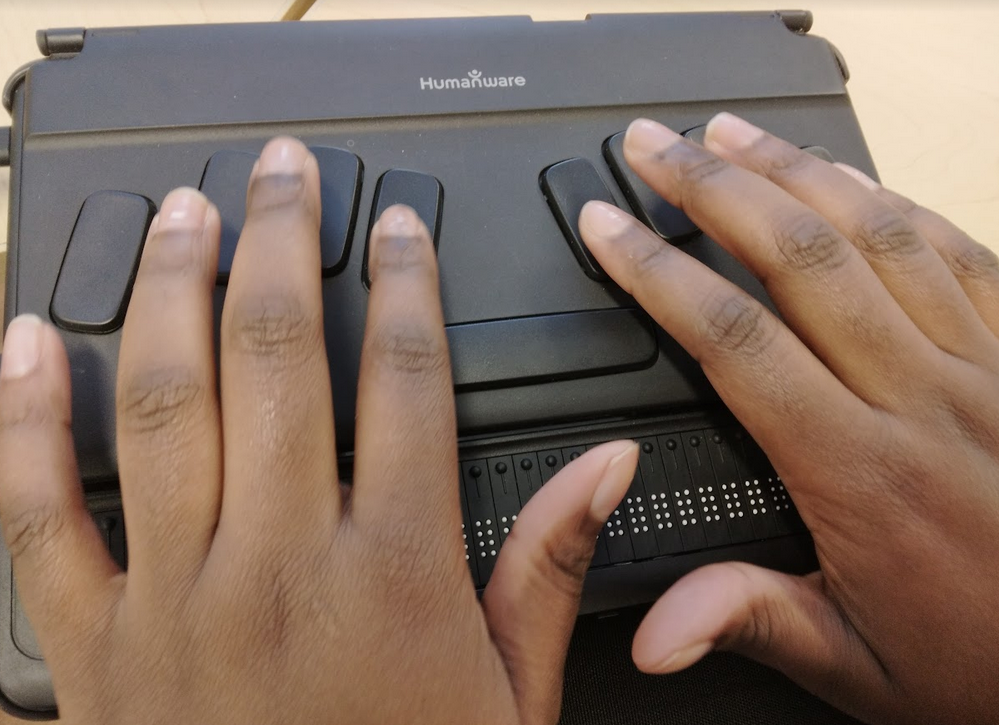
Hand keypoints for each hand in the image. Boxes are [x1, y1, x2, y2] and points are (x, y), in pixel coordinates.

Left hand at [0, 137, 639, 723]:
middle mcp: (281, 568)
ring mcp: (176, 602)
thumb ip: (548, 569)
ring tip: (182, 217)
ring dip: (173, 293)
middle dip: (284, 245)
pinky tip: (29, 346)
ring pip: (165, 406)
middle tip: (279, 173)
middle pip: (282, 359)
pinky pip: (40, 514)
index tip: (397, 229)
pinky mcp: (95, 649)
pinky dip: (26, 421)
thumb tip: (607, 468)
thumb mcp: (510, 700)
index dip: (408, 286)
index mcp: (394, 575)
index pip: (408, 382)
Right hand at [579, 114, 998, 724]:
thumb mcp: (852, 663)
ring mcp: (983, 367)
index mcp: (861, 471)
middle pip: (798, 259)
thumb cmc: (980, 662)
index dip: (658, 273)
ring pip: (877, 235)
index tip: (610, 229)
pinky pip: (959, 252)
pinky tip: (848, 177)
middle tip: (654, 146)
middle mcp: (924, 400)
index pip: (734, 340)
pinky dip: (892, 202)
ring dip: (794, 172)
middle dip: (711, 189)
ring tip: (731, 133)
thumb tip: (653, 632)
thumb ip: (748, 619)